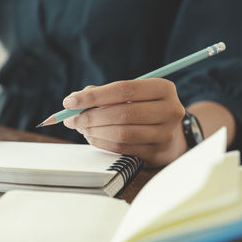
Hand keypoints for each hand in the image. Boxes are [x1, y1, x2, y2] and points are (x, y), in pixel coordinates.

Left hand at [62, 78, 185, 166]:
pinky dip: (101, 142)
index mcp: (163, 88)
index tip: (70, 101)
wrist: (172, 135)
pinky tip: (92, 137)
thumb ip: (104, 94)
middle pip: (122, 113)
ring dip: (94, 131)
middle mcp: (169, 110)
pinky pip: (122, 148)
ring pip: (121, 133)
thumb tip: (74, 99)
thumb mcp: (132, 95)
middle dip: (90, 116)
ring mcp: (165, 134)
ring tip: (80, 127)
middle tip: (70, 119)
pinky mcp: (157, 153)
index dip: (94, 96)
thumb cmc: (144, 109)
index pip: (123, 89)